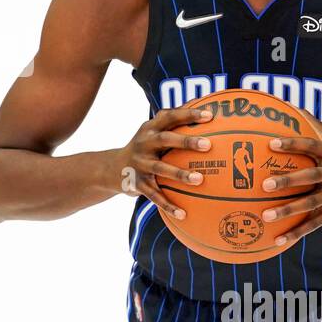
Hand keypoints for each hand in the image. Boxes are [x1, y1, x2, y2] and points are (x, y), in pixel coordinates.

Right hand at [113, 102, 215, 220]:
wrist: (112, 168)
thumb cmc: (145, 147)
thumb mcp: (153, 131)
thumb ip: (174, 122)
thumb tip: (207, 107)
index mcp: (150, 128)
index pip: (170, 116)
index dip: (188, 114)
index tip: (210, 115)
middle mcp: (144, 143)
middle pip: (165, 139)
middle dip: (186, 141)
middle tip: (208, 145)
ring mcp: (139, 164)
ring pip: (160, 168)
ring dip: (180, 174)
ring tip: (200, 179)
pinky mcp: (137, 183)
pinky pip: (154, 195)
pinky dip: (168, 205)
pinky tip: (183, 214)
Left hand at [259, 107, 321, 246]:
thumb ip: (314, 125)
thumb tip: (289, 104)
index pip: (310, 146)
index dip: (292, 144)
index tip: (271, 143)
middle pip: (310, 177)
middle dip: (288, 180)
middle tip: (265, 183)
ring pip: (309, 204)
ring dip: (287, 211)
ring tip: (265, 215)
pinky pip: (313, 224)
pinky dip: (296, 233)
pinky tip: (277, 239)